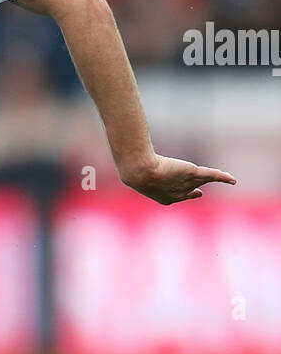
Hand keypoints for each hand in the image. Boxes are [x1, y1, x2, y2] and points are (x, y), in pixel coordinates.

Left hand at [120, 154, 236, 204]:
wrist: (142, 173)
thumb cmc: (135, 170)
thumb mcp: (134, 171)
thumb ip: (132, 165)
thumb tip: (120, 155)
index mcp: (164, 198)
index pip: (175, 196)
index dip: (180, 195)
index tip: (184, 194)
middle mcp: (177, 194)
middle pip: (187, 192)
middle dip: (193, 193)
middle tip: (199, 193)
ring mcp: (186, 184)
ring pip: (203, 180)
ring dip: (214, 179)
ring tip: (226, 180)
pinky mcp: (193, 173)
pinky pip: (212, 176)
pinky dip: (223, 177)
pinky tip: (233, 180)